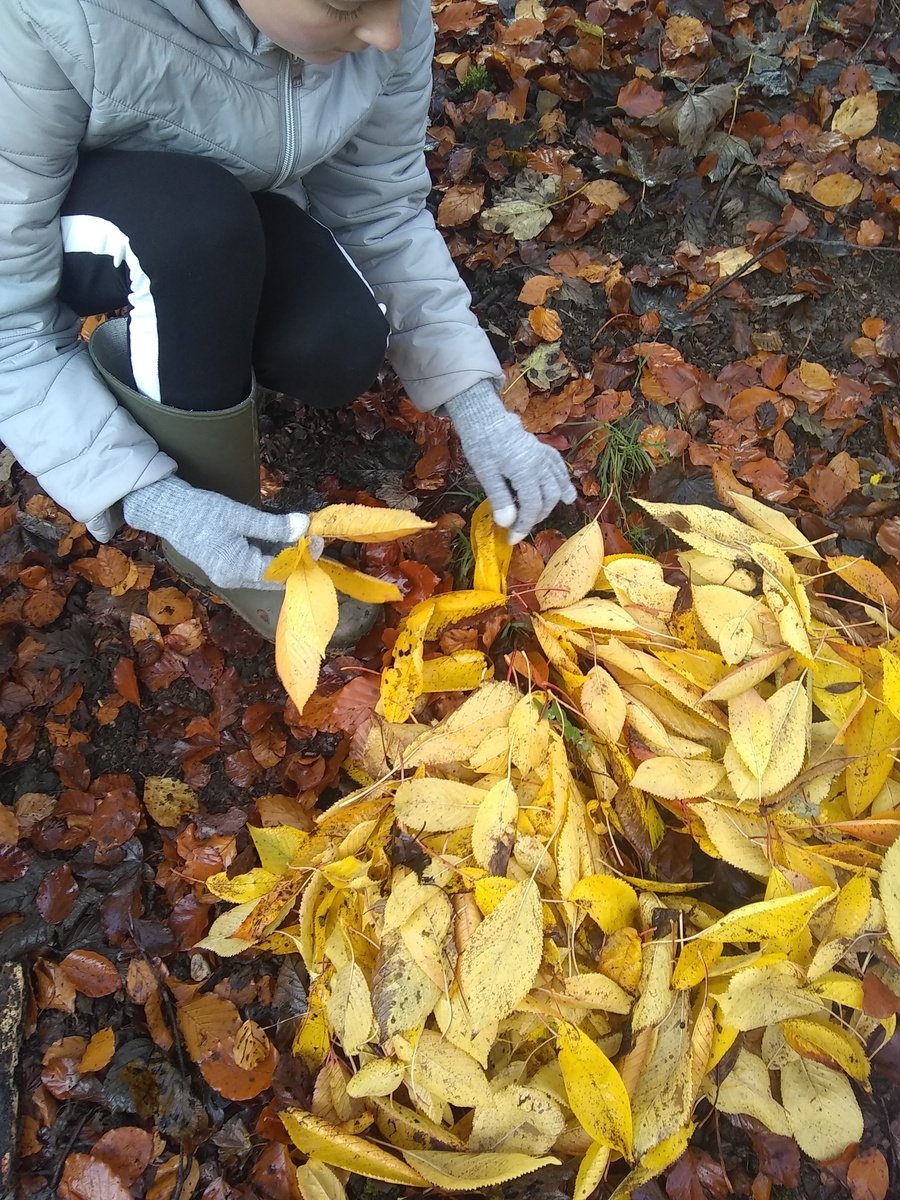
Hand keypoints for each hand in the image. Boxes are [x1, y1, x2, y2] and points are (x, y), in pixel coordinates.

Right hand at [123, 476, 315, 588]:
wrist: (168, 510)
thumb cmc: (201, 512)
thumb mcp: (240, 516)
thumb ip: (273, 525)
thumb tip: (304, 526)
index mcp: (237, 570)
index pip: (280, 572)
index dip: (302, 557)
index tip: (317, 540)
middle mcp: (234, 579)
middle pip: (275, 575)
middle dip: (295, 557)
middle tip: (312, 536)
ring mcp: (228, 575)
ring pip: (265, 570)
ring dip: (283, 555)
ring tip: (300, 535)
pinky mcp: (225, 566)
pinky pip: (254, 564)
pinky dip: (269, 553)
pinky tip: (280, 538)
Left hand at [444, 382, 576, 541]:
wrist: (485, 418)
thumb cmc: (482, 445)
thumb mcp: (486, 474)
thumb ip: (499, 498)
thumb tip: (507, 524)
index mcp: (526, 471)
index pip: (531, 506)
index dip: (523, 526)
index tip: (512, 539)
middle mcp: (541, 464)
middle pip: (548, 498)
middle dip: (535, 517)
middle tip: (519, 526)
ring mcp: (544, 456)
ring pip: (558, 485)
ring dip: (551, 503)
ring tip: (538, 515)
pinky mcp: (544, 450)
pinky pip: (559, 468)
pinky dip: (562, 482)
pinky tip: (561, 492)